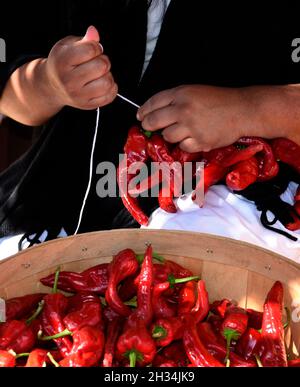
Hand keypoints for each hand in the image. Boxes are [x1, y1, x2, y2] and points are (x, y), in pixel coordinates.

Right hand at [44, 26, 117, 110]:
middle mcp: (69, 81)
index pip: (91, 50)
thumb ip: (84, 40)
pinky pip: (109, 96)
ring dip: (108, 75)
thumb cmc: (63, 62)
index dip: (96, 47)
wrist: (52, 86)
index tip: (92, 50)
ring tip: (99, 74)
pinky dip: (111, 88)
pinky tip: (102, 83)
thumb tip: (94, 32)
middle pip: (102, 66)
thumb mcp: (68, 46)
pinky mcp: (87, 105)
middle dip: (103, 60)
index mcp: (63, 61)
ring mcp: (78, 95)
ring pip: (107, 82)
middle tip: (96, 62)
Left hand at [137, 85, 254, 151]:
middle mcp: (184, 109)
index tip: (140, 116)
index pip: (154, 102)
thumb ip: (176, 100)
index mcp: (182, 93)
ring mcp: (191, 126)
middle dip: (149, 125)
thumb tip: (156, 112)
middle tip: (148, 127)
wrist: (242, 110)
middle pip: (155, 121)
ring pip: (167, 136)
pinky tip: (194, 137)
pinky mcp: (199, 141)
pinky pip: (182, 146)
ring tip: (181, 130)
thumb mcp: (195, 91)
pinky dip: (186, 144)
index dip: (144, 111)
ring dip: (170, 135)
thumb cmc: (220, 100)